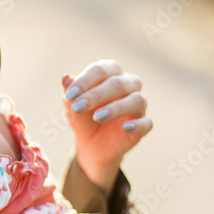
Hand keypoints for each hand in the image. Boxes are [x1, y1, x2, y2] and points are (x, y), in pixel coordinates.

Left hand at [63, 60, 151, 191]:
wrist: (90, 144)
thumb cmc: (83, 117)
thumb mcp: (72, 106)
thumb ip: (70, 92)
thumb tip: (66, 78)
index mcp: (111, 73)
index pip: (101, 70)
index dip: (85, 81)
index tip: (69, 95)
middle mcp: (129, 84)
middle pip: (118, 83)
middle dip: (96, 95)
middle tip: (78, 107)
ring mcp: (138, 105)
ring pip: (137, 100)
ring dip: (117, 108)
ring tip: (97, 117)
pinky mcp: (143, 124)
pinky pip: (147, 123)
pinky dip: (138, 124)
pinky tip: (125, 127)